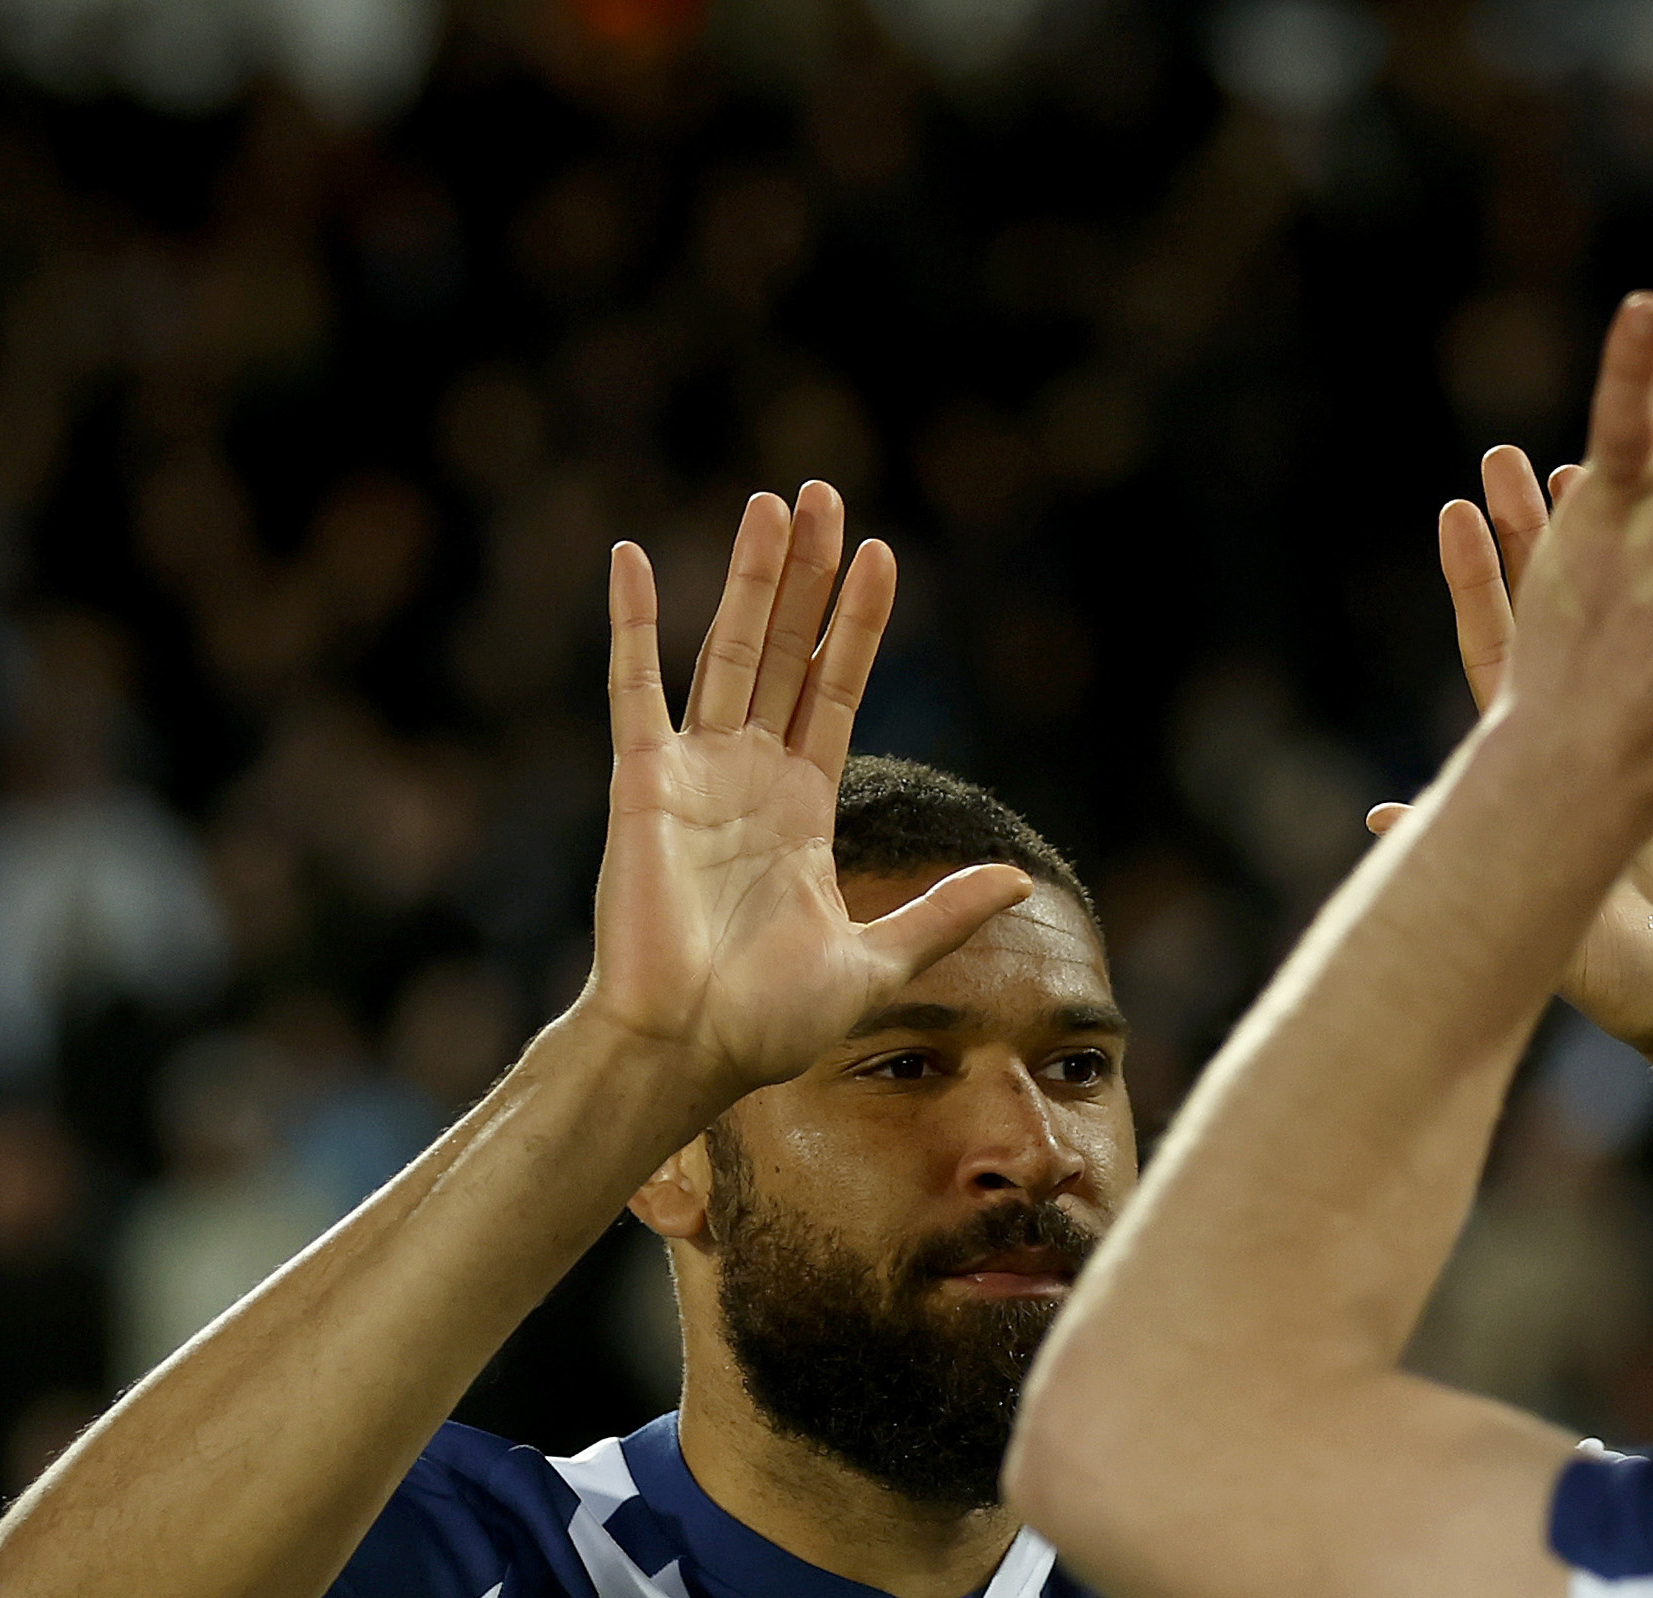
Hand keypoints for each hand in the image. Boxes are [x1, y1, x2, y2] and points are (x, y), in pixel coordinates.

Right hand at [585, 484, 1028, 1112]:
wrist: (691, 1049)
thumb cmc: (772, 1022)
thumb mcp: (880, 962)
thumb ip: (943, 914)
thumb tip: (1020, 881)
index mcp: (802, 811)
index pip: (835, 691)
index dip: (856, 626)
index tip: (881, 556)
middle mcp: (749, 778)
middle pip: (785, 652)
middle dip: (806, 576)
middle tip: (824, 494)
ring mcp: (694, 774)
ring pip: (728, 651)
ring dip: (750, 579)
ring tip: (773, 503)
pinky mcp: (643, 782)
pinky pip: (634, 685)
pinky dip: (632, 621)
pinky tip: (634, 555)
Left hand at [1376, 446, 1652, 1068]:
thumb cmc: (1634, 982)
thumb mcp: (1555, 926)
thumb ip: (1471, 865)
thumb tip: (1371, 817)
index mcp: (1552, 770)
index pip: (1502, 658)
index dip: (1482, 588)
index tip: (1457, 513)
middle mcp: (1600, 737)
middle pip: (1558, 617)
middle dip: (1533, 537)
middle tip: (1507, 457)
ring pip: (1638, 618)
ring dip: (1618, 545)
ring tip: (1596, 466)